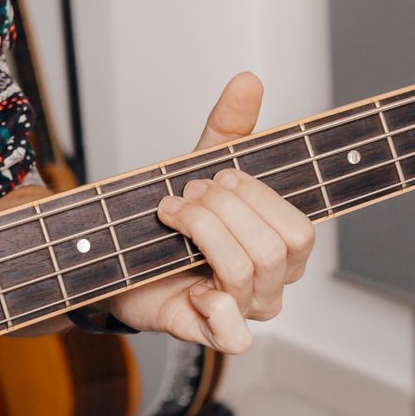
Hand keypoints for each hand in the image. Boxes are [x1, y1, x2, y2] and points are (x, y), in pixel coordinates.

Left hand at [96, 72, 316, 352]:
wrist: (116, 254)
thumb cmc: (172, 217)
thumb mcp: (199, 164)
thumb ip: (229, 126)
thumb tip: (248, 78)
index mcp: (281, 247)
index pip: (298, 229)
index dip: (255, 197)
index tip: (215, 175)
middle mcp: (270, 284)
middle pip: (273, 250)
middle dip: (222, 212)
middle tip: (186, 195)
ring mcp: (242, 312)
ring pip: (245, 274)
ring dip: (201, 233)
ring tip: (171, 216)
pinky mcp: (208, 335)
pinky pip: (234, 336)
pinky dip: (211, 304)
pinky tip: (188, 283)